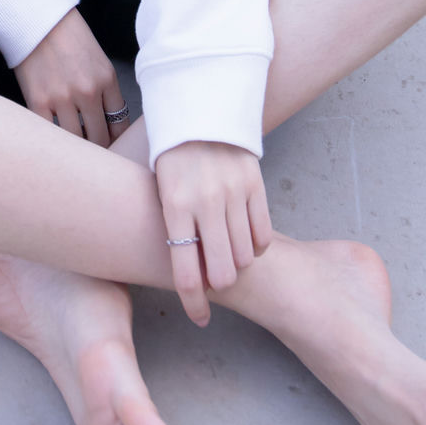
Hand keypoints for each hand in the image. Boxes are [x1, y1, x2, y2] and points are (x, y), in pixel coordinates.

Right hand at [13, 8, 129, 146]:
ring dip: (75, 147)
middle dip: (97, 147)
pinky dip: (53, 141)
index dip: (116, 140)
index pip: (119, 124)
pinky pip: (50, 134)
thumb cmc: (69, 38)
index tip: (110, 144)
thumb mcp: (98, 60)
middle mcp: (88, 91)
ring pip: (75, 141)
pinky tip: (53, 139)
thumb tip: (108, 125)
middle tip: (91, 151)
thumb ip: (105, 91)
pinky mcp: (38, 102)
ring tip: (72, 147)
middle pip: (99, 138)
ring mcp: (62, 99)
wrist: (37, 19)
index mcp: (107, 79)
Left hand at [154, 140, 271, 324]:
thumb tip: (186, 276)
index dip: (194, 304)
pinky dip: (256, 246)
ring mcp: (233, 193)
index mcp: (175, 206)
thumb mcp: (162, 190)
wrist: (198, 106)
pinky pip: (263, 234)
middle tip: (217, 280)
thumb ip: (174, 229)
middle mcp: (206, 202)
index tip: (200, 318)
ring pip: (245, 257)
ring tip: (229, 254)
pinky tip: (246, 241)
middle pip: (223, 272)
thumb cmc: (172, 155)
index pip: (185, 273)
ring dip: (238, 264)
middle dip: (220, 285)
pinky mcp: (255, 183)